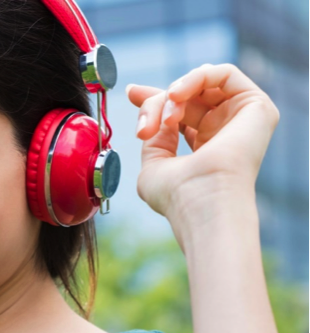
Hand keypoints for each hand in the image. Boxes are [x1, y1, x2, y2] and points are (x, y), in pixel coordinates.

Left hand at [126, 64, 278, 244]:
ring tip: (165, 120)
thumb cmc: (177, 195)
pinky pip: (225, 73)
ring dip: (174, 94)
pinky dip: (195, 78)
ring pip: (201, 84)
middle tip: (145, 127)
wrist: (202, 201)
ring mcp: (242, 118)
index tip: (131, 93)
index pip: (182, 111)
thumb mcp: (153, 163)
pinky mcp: (257, 106)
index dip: (157, 99)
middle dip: (158, 101)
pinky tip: (176, 95)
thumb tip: (151, 109)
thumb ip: (154, 136)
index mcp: (205, 146)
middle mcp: (225, 131)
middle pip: (188, 96)